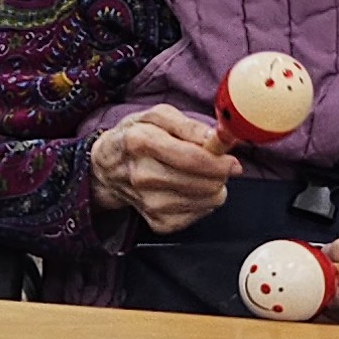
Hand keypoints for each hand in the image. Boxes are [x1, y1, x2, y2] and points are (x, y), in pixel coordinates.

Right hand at [88, 106, 239, 232]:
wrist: (107, 167)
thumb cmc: (134, 138)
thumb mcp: (157, 116)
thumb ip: (189, 124)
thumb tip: (216, 139)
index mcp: (141, 142)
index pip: (192, 159)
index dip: (220, 161)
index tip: (231, 160)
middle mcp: (143, 175)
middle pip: (203, 183)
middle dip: (219, 173)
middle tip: (214, 164)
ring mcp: (149, 202)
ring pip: (207, 200)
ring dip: (213, 187)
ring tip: (199, 175)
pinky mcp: (157, 222)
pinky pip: (199, 215)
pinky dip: (202, 202)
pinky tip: (190, 190)